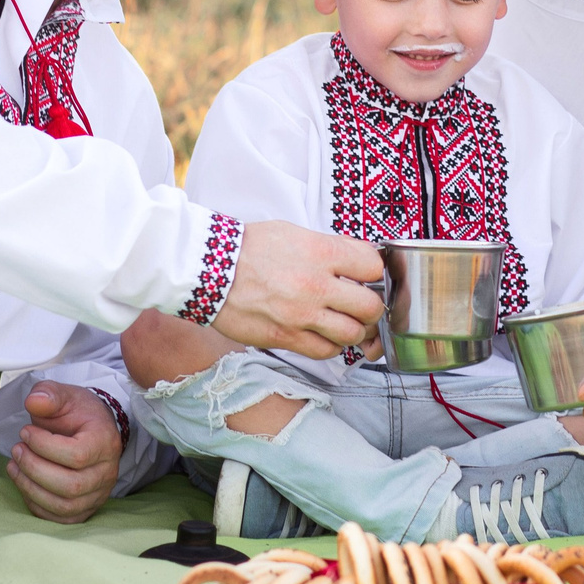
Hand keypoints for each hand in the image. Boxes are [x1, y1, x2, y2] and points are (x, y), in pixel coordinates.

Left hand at [7, 382, 122, 523]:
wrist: (92, 430)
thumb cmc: (77, 413)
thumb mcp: (64, 396)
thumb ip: (49, 394)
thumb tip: (33, 402)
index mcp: (105, 442)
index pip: (76, 455)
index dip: (44, 446)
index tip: (25, 431)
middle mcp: (107, 472)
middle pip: (70, 485)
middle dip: (34, 468)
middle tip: (16, 450)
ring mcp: (98, 494)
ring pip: (64, 505)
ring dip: (31, 488)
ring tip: (14, 466)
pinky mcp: (86, 509)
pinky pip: (60, 518)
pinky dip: (37, 505)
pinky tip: (24, 483)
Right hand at [210, 220, 382, 359]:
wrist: (208, 269)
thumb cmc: (248, 247)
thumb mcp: (294, 233)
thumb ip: (328, 248)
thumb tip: (356, 262)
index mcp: (320, 252)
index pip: (373, 266)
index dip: (374, 272)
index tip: (368, 276)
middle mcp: (315, 285)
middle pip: (370, 307)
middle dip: (371, 307)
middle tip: (362, 304)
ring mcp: (301, 315)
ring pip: (352, 334)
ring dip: (354, 330)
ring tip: (345, 322)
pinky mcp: (285, 338)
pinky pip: (325, 351)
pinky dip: (331, 345)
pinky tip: (324, 334)